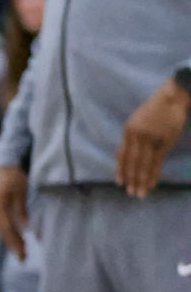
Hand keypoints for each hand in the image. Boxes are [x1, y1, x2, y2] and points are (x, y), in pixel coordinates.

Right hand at [0, 165, 28, 258]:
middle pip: (4, 232)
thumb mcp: (20, 192)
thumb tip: (25, 228)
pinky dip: (10, 233)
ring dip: (12, 241)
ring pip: (3, 230)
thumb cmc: (13, 177)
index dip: (15, 242)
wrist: (3, 165)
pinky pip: (3, 224)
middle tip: (23, 259)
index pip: (7, 229)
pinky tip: (18, 239)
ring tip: (22, 252)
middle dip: (14, 246)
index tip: (23, 253)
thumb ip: (21, 210)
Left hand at [115, 80, 190, 197]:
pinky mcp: (165, 142)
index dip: (121, 169)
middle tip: (131, 193)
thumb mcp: (137, 121)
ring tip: (141, 193)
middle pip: (133, 161)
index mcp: (129, 130)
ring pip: (145, 164)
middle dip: (132, 178)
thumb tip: (125, 155)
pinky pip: (158, 162)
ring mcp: (152, 139)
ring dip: (143, 180)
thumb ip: (132, 137)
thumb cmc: (153, 110)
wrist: (171, 98)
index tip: (119, 182)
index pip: (123, 154)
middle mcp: (138, 135)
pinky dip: (154, 174)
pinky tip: (152, 183)